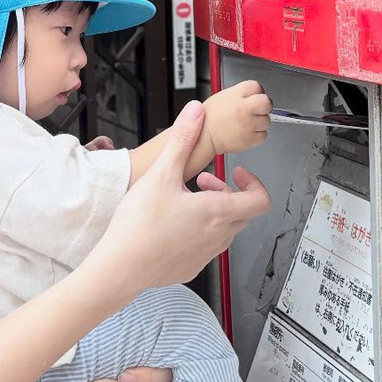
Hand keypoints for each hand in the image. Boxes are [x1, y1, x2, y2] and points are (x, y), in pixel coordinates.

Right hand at [86, 101, 270, 298]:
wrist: (121, 267)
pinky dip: (197, 231)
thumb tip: (196, 114)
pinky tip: (171, 223)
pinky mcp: (190, 267)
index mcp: (218, 212)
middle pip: (241, 211)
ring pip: (223, 229)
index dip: (254, 182)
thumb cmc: (140, 225)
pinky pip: (204, 247)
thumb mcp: (162, 173)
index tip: (238, 172)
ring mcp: (205, 255)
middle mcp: (218, 237)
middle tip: (203, 181)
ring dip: (212, 210)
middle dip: (226, 190)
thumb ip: (183, 140)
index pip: (261, 200)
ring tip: (184, 200)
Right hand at [203, 80, 271, 154]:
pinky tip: (246, 132)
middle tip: (257, 110)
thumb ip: (240, 94)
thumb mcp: (222, 96)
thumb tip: (254, 95)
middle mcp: (244, 109)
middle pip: (267, 102)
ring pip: (267, 120)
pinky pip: (263, 135)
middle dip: (264, 106)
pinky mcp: (250, 139)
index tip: (253, 97)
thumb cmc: (209, 119)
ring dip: (260, 122)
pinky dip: (257, 135)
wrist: (202, 137)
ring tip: (246, 123)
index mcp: (236, 95)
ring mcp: (248, 124)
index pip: (257, 87)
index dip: (256, 92)